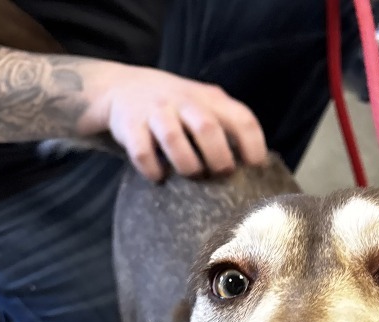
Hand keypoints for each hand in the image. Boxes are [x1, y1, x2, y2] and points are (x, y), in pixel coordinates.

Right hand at [80, 63, 266, 179]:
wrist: (122, 88)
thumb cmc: (176, 111)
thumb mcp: (205, 109)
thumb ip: (228, 130)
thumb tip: (257, 175)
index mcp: (210, 99)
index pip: (241, 118)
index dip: (254, 146)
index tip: (255, 169)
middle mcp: (183, 101)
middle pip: (207, 128)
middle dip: (219, 158)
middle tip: (220, 174)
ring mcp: (155, 111)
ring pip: (173, 137)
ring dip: (187, 164)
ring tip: (191, 174)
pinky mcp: (129, 125)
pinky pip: (142, 152)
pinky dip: (153, 170)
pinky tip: (159, 176)